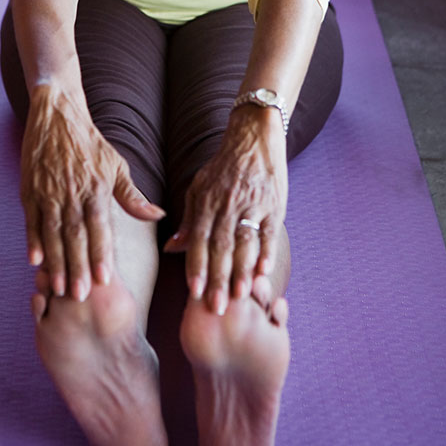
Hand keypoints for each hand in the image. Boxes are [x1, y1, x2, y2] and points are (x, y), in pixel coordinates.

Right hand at [20, 83, 163, 300]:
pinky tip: (34, 260)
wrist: (57, 115)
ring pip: (52, 232)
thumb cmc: (91, 143)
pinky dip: (32, 239)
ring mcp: (48, 192)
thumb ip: (133, 196)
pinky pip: (31, 220)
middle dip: (77, 267)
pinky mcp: (30, 190)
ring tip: (58, 287)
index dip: (101, 253)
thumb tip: (158, 215)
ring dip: (55, 261)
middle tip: (80, 295)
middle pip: (75, 236)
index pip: (100, 227)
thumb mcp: (116, 166)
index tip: (104, 279)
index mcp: (96, 188)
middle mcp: (72, 193)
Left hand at [165, 107, 287, 313]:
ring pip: (246, 243)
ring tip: (240, 296)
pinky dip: (267, 252)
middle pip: (221, 247)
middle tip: (217, 307)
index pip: (199, 239)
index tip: (193, 292)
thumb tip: (171, 247)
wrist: (254, 137)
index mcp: (207, 201)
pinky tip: (264, 272)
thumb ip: (189, 219)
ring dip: (242, 271)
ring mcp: (252, 204)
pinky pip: (270, 232)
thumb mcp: (200, 187)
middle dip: (218, 279)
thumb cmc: (223, 167)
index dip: (196, 266)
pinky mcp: (274, 204)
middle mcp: (228, 204)